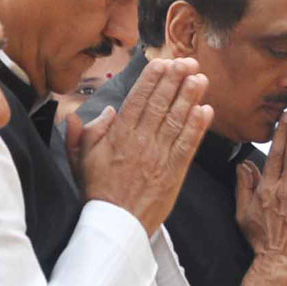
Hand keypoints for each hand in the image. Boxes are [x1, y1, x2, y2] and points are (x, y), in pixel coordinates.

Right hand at [66, 57, 211, 234]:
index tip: (163, 63)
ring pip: (176, 121)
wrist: (116, 223)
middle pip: (160, 105)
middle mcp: (141, 142)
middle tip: (188, 62)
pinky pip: (188, 145)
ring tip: (200, 78)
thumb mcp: (79, 158)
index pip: (138, 100)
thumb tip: (105, 111)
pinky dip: (198, 127)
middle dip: (175, 81)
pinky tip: (206, 110)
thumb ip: (86, 132)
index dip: (152, 80)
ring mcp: (160, 156)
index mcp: (119, 135)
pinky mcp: (175, 172)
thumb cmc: (98, 190)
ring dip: (190, 98)